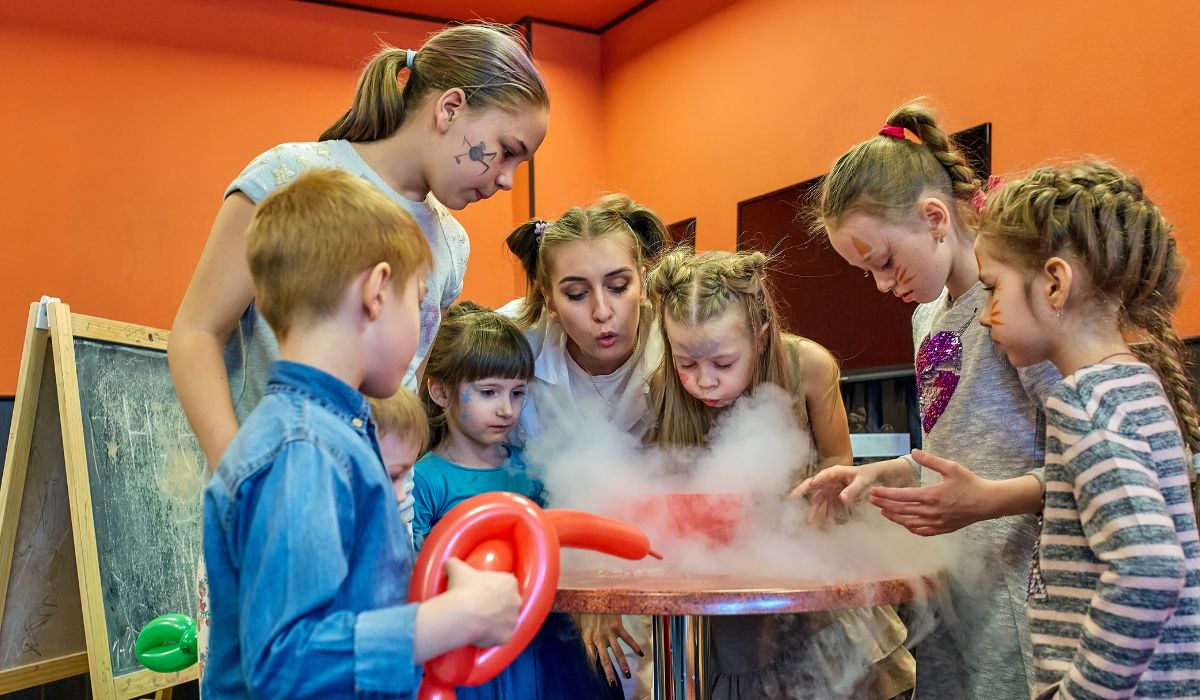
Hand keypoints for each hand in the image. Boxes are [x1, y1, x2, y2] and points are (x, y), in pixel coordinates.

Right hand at [444, 558, 520, 646]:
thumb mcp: (457, 569)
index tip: (483, 592)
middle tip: (481, 608)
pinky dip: (493, 636)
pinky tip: (481, 634)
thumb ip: (455, 563)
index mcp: (509, 582)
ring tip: (480, 622)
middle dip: (498, 605)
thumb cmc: (463, 591)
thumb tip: (449, 563)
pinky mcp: (507, 636)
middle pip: (509, 602)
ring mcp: (513, 619)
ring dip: (497, 622)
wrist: (463, 615)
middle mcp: (516, 600)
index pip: (506, 584)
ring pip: (507, 621)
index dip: (494, 589)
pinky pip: (502, 636)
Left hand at [578, 613, 642, 685]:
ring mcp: (609, 633)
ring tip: (627, 675)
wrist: (596, 596)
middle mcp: (598, 638)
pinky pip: (628, 639)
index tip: (597, 680)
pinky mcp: (618, 626)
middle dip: (609, 673)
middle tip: (613, 684)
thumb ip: (583, 636)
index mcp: (587, 638)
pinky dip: (635, 646)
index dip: (594, 669)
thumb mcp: (580, 624)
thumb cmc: (587, 610)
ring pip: (617, 652)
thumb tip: (584, 647)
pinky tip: (641, 654)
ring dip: (623, 664)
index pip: (590, 658)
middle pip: (605, 660)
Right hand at [792, 458, 908, 525]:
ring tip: (807, 521)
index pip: (821, 477)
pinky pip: (828, 506)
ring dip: (814, 510)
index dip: (813, 483)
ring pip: (819, 500)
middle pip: (814, 488)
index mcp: (835, 473)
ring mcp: (832, 489)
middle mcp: (830, 480)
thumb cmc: (870, 475)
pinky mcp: (836, 497)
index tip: (807, 489)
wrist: (879, 477)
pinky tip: (825, 524)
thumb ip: (853, 489)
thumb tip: (841, 499)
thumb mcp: (864, 481)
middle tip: (791, 502)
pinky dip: (826, 514)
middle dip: (802, 496)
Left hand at [868, 449, 986, 535]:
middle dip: (884, 505)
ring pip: (909, 522)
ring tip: (882, 511)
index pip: (902, 496)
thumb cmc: (970, 483)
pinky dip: (909, 527)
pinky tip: (903, 522)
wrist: (988, 502)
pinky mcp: (942, 529)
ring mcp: (936, 522)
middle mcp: (931, 511)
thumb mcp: (951, 467)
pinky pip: (921, 531)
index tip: (873, 492)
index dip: (885, 495)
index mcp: (931, 495)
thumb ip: (930, 460)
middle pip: (901, 510)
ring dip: (894, 517)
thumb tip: (913, 451)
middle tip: (872, 501)